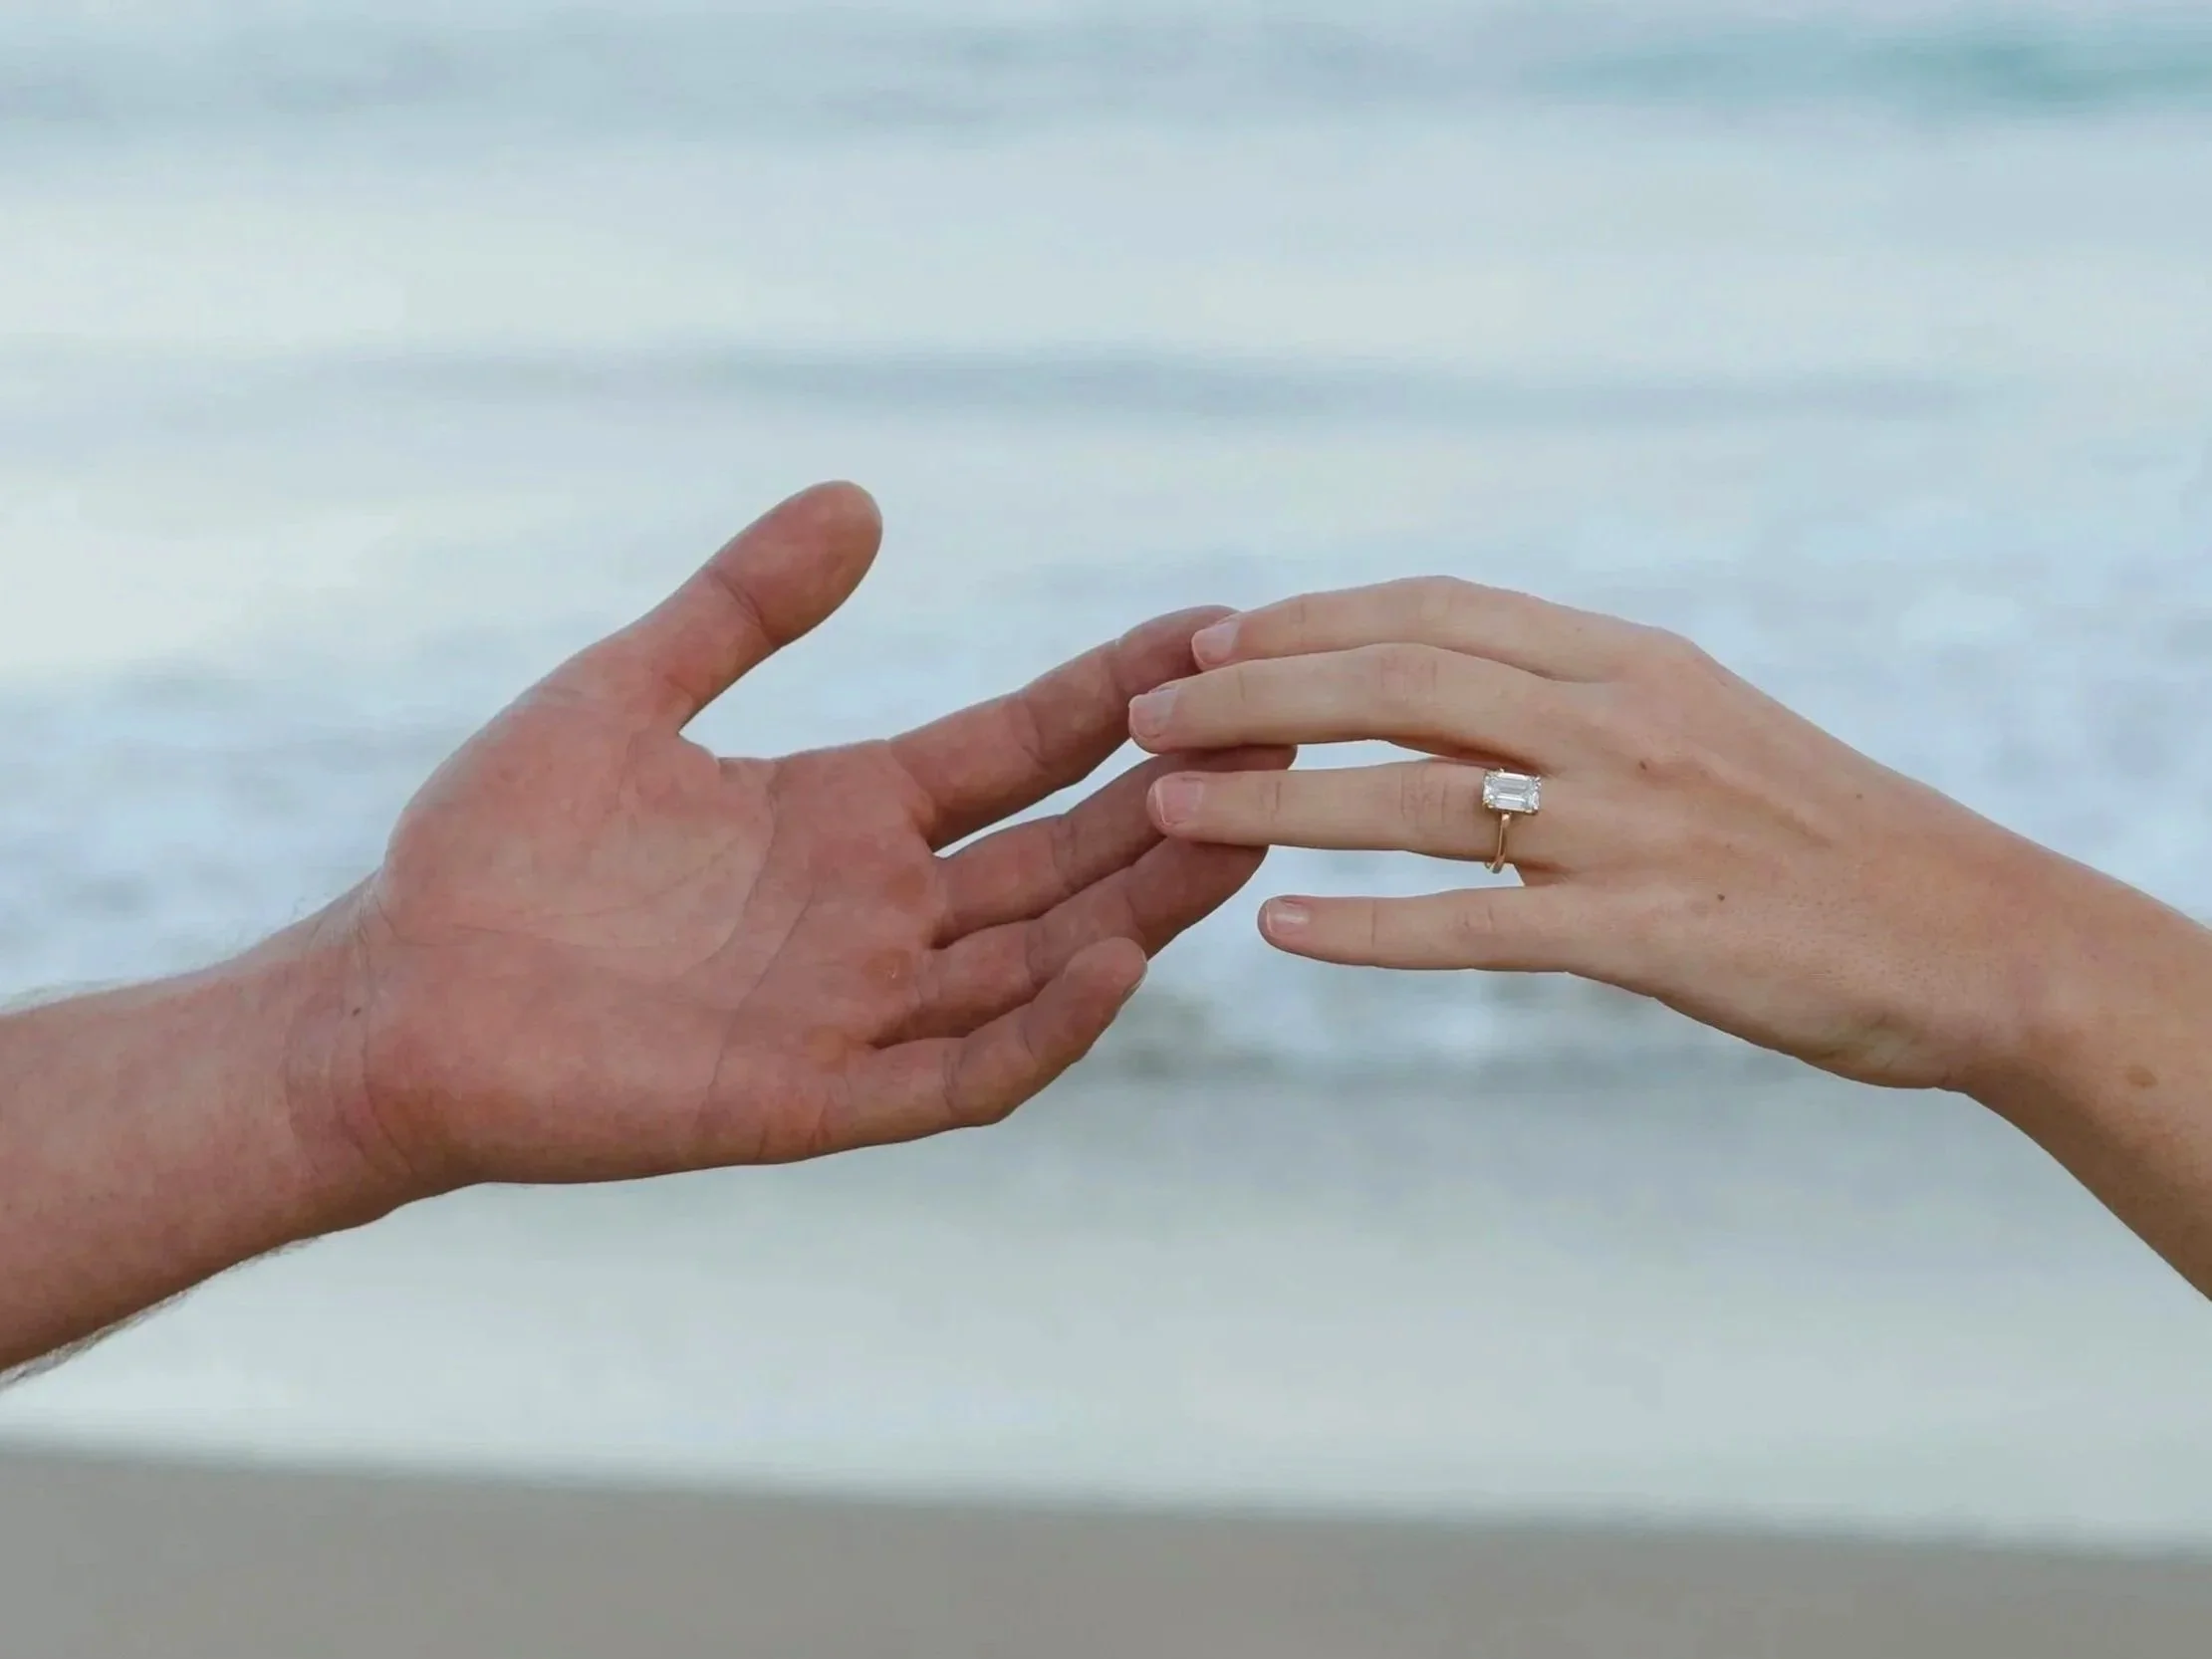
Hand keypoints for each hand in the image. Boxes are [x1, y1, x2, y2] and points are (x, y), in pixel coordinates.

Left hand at [296, 484, 1282, 1208]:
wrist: (393, 994)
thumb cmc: (495, 847)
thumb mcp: (623, 691)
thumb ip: (742, 605)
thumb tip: (863, 498)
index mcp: (845, 814)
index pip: (1016, 748)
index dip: (1108, 693)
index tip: (1207, 625)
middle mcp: (874, 912)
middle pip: (1061, 854)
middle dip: (1168, 797)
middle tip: (1281, 728)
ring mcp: (855, 1008)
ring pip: (1040, 958)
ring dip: (1143, 902)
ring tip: (1239, 830)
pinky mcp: (814, 1098)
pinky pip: (961, 1071)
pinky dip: (1045, 1026)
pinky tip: (1114, 958)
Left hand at [1127, 576, 2087, 1092]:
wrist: (1969, 930)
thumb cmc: (1822, 832)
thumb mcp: (1700, 720)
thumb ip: (1575, 696)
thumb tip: (1441, 686)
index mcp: (1630, 659)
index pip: (1438, 612)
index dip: (1312, 619)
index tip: (1215, 639)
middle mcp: (1621, 722)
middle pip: (1401, 683)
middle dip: (1258, 693)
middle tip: (1148, 715)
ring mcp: (1632, 824)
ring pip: (1417, 796)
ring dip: (1277, 799)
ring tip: (1166, 808)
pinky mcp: (1648, 931)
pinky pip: (1477, 926)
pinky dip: (1369, 927)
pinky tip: (1280, 930)